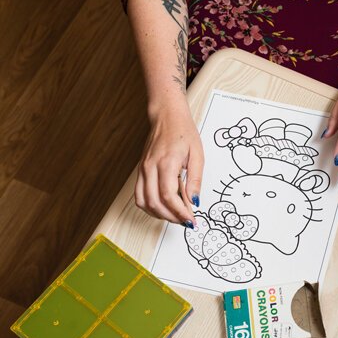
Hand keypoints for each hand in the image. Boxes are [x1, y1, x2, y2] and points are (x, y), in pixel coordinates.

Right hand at [135, 103, 203, 226]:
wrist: (166, 116)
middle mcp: (150, 167)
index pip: (168, 196)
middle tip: (186, 221)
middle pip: (154, 202)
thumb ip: (195, 180)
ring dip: (159, 214)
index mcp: (166, 162)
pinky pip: (139, 195)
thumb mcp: (197, 155)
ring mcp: (142, 169)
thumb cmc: (183, 132)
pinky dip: (150, 207)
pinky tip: (164, 207)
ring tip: (176, 216)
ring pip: (143, 202)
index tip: (191, 220)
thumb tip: (194, 202)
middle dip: (171, 217)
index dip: (180, 212)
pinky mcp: (140, 171)